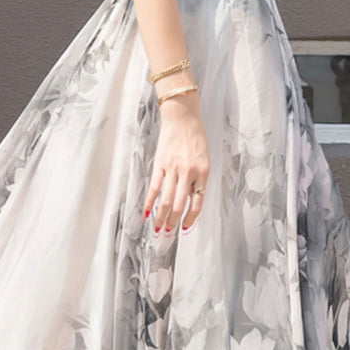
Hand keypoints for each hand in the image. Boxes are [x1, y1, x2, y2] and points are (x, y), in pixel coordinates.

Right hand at [143, 91, 209, 232]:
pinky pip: (154, 187)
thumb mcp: (204, 158)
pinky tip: (145, 212)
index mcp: (203, 173)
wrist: (183, 117)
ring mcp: (173, 169)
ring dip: (161, 216)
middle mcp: (188, 173)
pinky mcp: (160, 164)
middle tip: (168, 232)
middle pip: (180, 204)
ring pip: (167, 199)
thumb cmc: (196, 138)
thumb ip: (198, 178)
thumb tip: (190, 199)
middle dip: (173, 221)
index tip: (185, 228)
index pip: (197, 202)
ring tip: (157, 228)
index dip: (191, 218)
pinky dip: (149, 201)